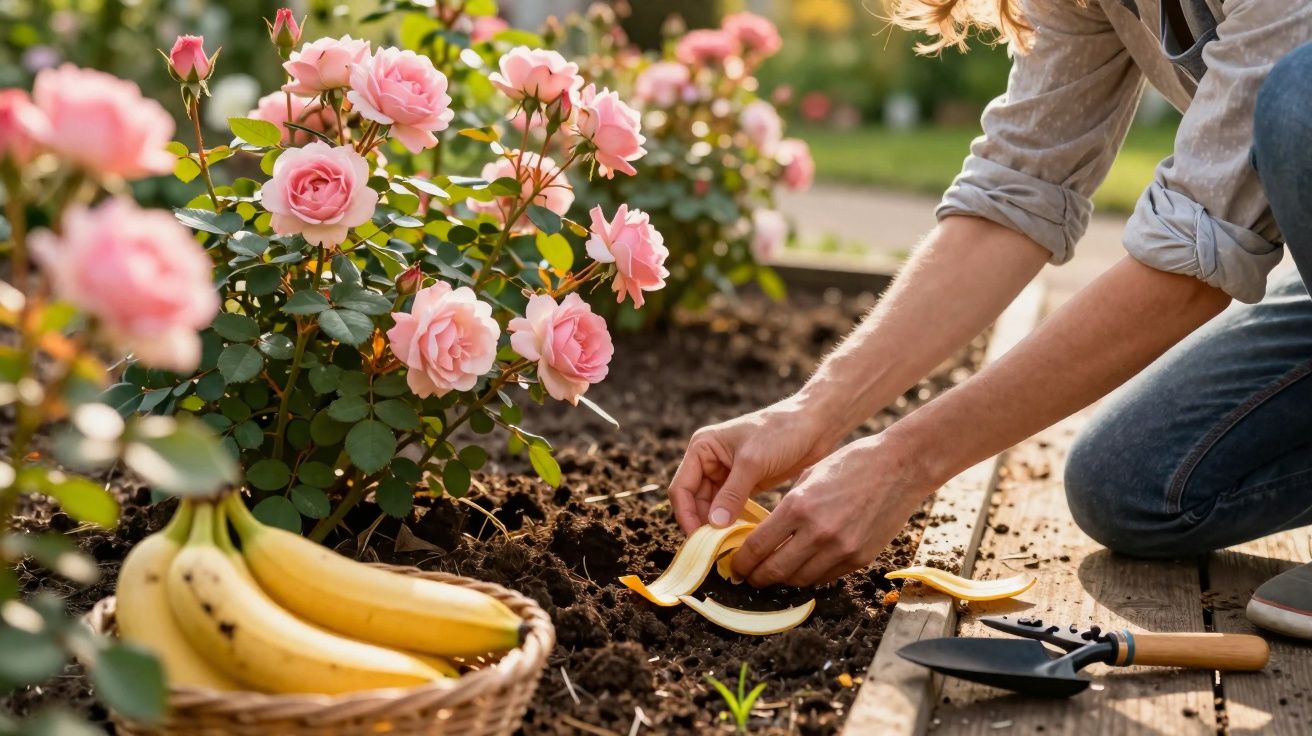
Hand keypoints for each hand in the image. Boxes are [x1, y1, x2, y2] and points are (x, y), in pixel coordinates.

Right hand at [668, 398, 834, 533]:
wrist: (815, 425)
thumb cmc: (781, 432)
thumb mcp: (753, 462)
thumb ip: (731, 494)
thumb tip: (713, 526)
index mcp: (702, 448)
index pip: (681, 488)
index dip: (685, 515)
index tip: (698, 540)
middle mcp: (709, 460)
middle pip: (694, 501)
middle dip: (702, 524)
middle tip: (714, 550)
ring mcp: (726, 473)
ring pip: (711, 508)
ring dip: (717, 526)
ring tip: (728, 547)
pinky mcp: (744, 484)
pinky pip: (730, 508)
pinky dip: (732, 523)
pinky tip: (741, 538)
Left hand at [729, 433, 934, 587]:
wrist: (900, 466)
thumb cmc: (851, 464)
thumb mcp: (808, 476)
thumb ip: (787, 506)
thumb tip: (766, 532)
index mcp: (798, 506)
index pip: (758, 547)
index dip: (742, 561)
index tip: (735, 565)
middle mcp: (817, 531)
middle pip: (775, 570)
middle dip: (756, 577)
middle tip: (748, 577)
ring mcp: (841, 548)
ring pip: (800, 579)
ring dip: (783, 580)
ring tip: (774, 574)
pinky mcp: (860, 558)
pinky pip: (826, 577)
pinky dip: (810, 576)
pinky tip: (803, 569)